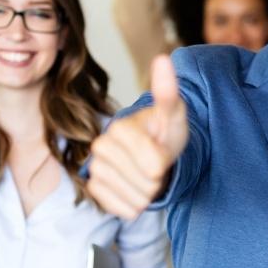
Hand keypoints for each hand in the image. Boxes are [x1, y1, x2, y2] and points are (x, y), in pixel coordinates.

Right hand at [87, 55, 188, 218]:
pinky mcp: (94, 188)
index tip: (161, 148)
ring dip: (149, 192)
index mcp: (120, 128)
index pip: (155, 164)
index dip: (165, 162)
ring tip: (147, 175)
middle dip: (158, 178)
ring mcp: (95, 168)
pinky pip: (122, 209)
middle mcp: (101, 146)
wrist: (155, 152)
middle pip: (147, 183)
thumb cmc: (165, 132)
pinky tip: (135, 189)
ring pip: (136, 198)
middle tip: (155, 163)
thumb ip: (167, 91)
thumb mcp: (173, 113)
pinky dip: (135, 205)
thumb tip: (163, 58)